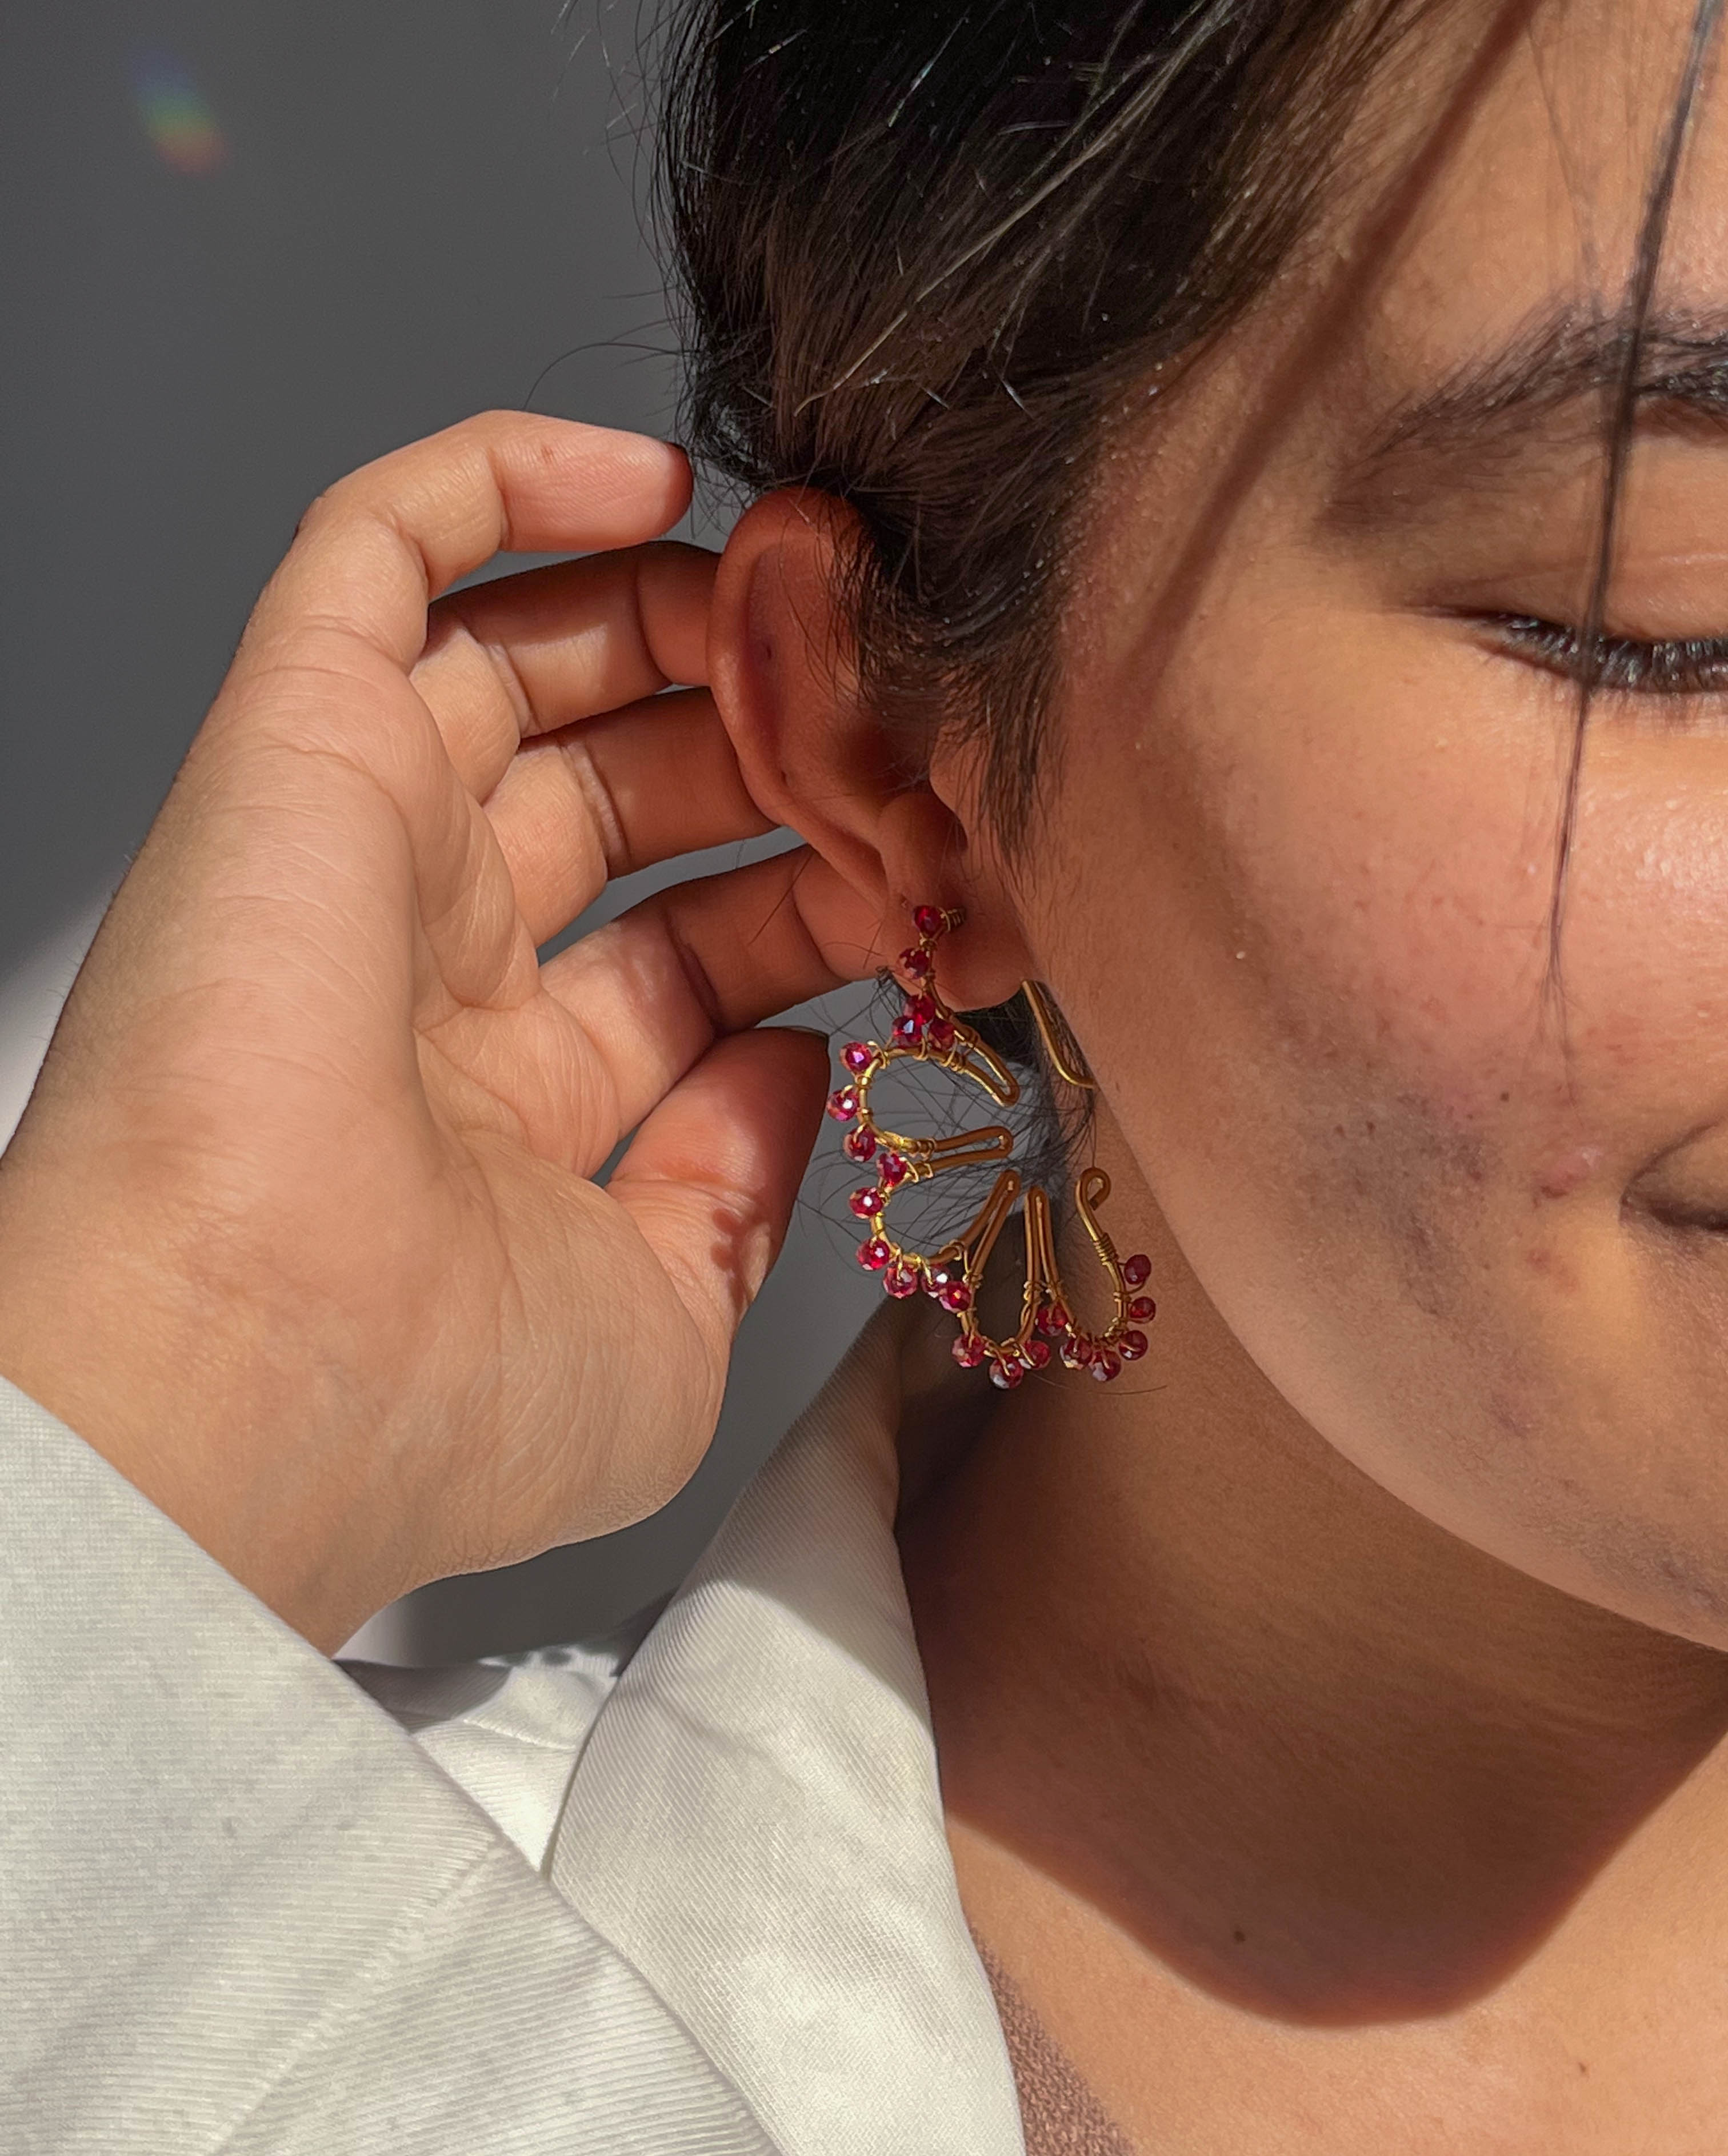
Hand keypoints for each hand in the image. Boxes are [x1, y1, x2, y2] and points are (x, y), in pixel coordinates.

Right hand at [0, 413, 862, 1651]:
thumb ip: (738, 1195)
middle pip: (633, 791)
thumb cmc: (436, 1405)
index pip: (699, 947)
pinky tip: (656, 480)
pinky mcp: (291, 729)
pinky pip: (381, 544)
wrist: (257, 1379)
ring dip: (681, 615)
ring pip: (529, 655)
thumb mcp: (663, 1334)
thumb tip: (791, 1063)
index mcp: (509, 1100)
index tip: (945, 866)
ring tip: (809, 598)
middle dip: (779, 751)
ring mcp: (362, 835)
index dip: (827, 890)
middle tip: (897, 717)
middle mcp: (434, 961)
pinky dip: (504, 480)